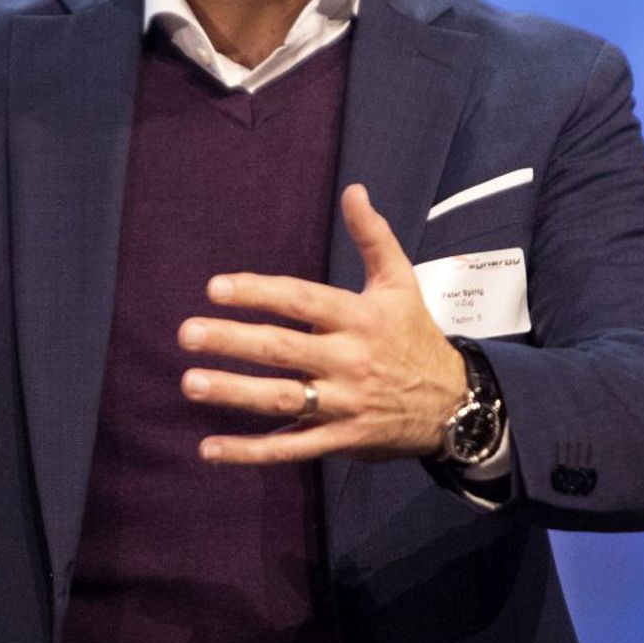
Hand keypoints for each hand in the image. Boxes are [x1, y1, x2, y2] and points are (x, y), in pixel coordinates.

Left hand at [178, 183, 465, 463]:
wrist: (456, 404)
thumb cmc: (416, 336)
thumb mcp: (402, 282)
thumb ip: (374, 236)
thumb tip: (354, 191)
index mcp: (360, 319)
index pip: (302, 301)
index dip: (259, 293)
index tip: (215, 288)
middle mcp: (350, 361)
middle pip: (284, 349)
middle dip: (233, 341)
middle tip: (188, 333)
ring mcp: (344, 404)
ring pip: (283, 399)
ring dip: (234, 392)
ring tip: (191, 383)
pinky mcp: (341, 440)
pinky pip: (291, 448)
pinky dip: (249, 451)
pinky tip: (209, 448)